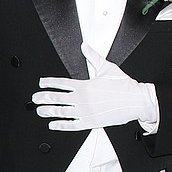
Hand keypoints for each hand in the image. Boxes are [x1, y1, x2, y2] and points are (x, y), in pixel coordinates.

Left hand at [33, 43, 158, 130]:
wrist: (136, 101)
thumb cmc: (124, 86)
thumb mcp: (107, 67)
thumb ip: (92, 56)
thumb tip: (84, 46)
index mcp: (84, 85)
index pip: (61, 83)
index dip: (48, 83)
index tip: (41, 84)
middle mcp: (82, 99)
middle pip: (56, 99)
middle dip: (43, 98)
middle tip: (34, 99)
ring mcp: (85, 112)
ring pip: (61, 112)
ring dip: (48, 111)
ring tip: (40, 111)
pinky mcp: (91, 122)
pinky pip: (72, 125)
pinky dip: (61, 125)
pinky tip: (53, 125)